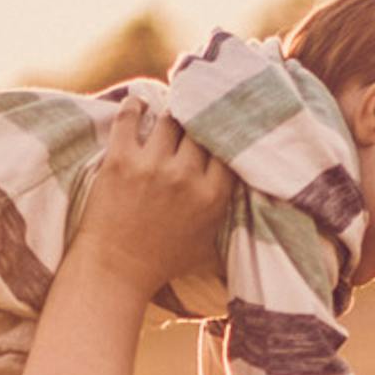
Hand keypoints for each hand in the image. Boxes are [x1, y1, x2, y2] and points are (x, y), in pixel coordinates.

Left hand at [71, 101, 231, 294]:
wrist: (115, 270)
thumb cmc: (164, 260)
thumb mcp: (209, 241)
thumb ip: (232, 214)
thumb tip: (259, 193)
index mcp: (211, 196)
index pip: (228, 146)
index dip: (226, 131)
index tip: (224, 120)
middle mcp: (185, 176)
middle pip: (200, 128)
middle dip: (200, 119)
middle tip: (197, 111)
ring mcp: (151, 166)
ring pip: (170, 118)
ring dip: (171, 112)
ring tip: (171, 110)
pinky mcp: (119, 160)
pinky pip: (129, 116)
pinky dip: (135, 105)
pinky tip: (140, 103)